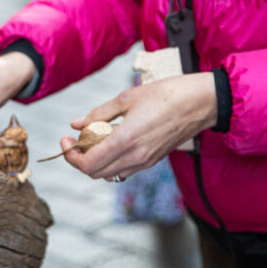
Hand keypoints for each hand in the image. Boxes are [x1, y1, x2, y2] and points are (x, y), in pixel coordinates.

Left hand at [61, 72, 217, 180]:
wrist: (200, 102)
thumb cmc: (166, 94)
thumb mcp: (127, 98)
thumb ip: (99, 114)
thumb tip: (76, 124)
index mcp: (126, 140)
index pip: (88, 164)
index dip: (70, 155)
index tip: (66, 138)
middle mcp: (136, 157)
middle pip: (95, 173)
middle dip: (79, 158)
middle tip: (75, 138)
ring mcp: (146, 162)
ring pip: (109, 174)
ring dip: (95, 160)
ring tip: (92, 138)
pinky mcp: (153, 161)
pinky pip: (124, 169)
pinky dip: (110, 160)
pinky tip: (110, 140)